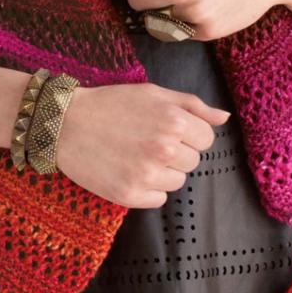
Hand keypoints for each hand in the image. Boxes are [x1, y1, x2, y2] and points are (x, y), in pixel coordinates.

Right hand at [55, 82, 230, 207]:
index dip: (189, 133)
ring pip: (178, 182)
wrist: (66, 123)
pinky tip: (130, 169)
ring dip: (164, 171)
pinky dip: (148, 188)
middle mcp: (164, 149)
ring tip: (138, 153)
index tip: (169, 128)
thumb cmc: (112, 103)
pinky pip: (159, 199)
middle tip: (149, 139)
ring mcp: (147, 175)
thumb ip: (193, 105)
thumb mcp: (154, 93)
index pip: (206, 139)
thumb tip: (225, 118)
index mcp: (174, 121)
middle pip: (193, 161)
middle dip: (177, 151)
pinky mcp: (130, 195)